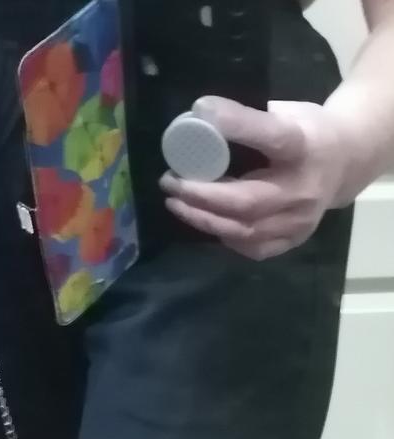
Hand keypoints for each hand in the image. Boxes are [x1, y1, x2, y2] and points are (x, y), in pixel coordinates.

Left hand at [160, 96, 355, 260]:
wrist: (347, 161)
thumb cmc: (308, 132)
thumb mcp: (288, 112)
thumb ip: (251, 118)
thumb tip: (200, 116)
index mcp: (304, 146)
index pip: (270, 136)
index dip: (236, 125)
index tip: (200, 113)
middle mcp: (303, 189)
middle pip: (246, 201)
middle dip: (200, 195)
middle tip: (170, 182)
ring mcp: (300, 221)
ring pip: (244, 231)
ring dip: (204, 219)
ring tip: (176, 203)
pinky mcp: (294, 239)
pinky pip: (252, 248)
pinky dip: (224, 236)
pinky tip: (206, 221)